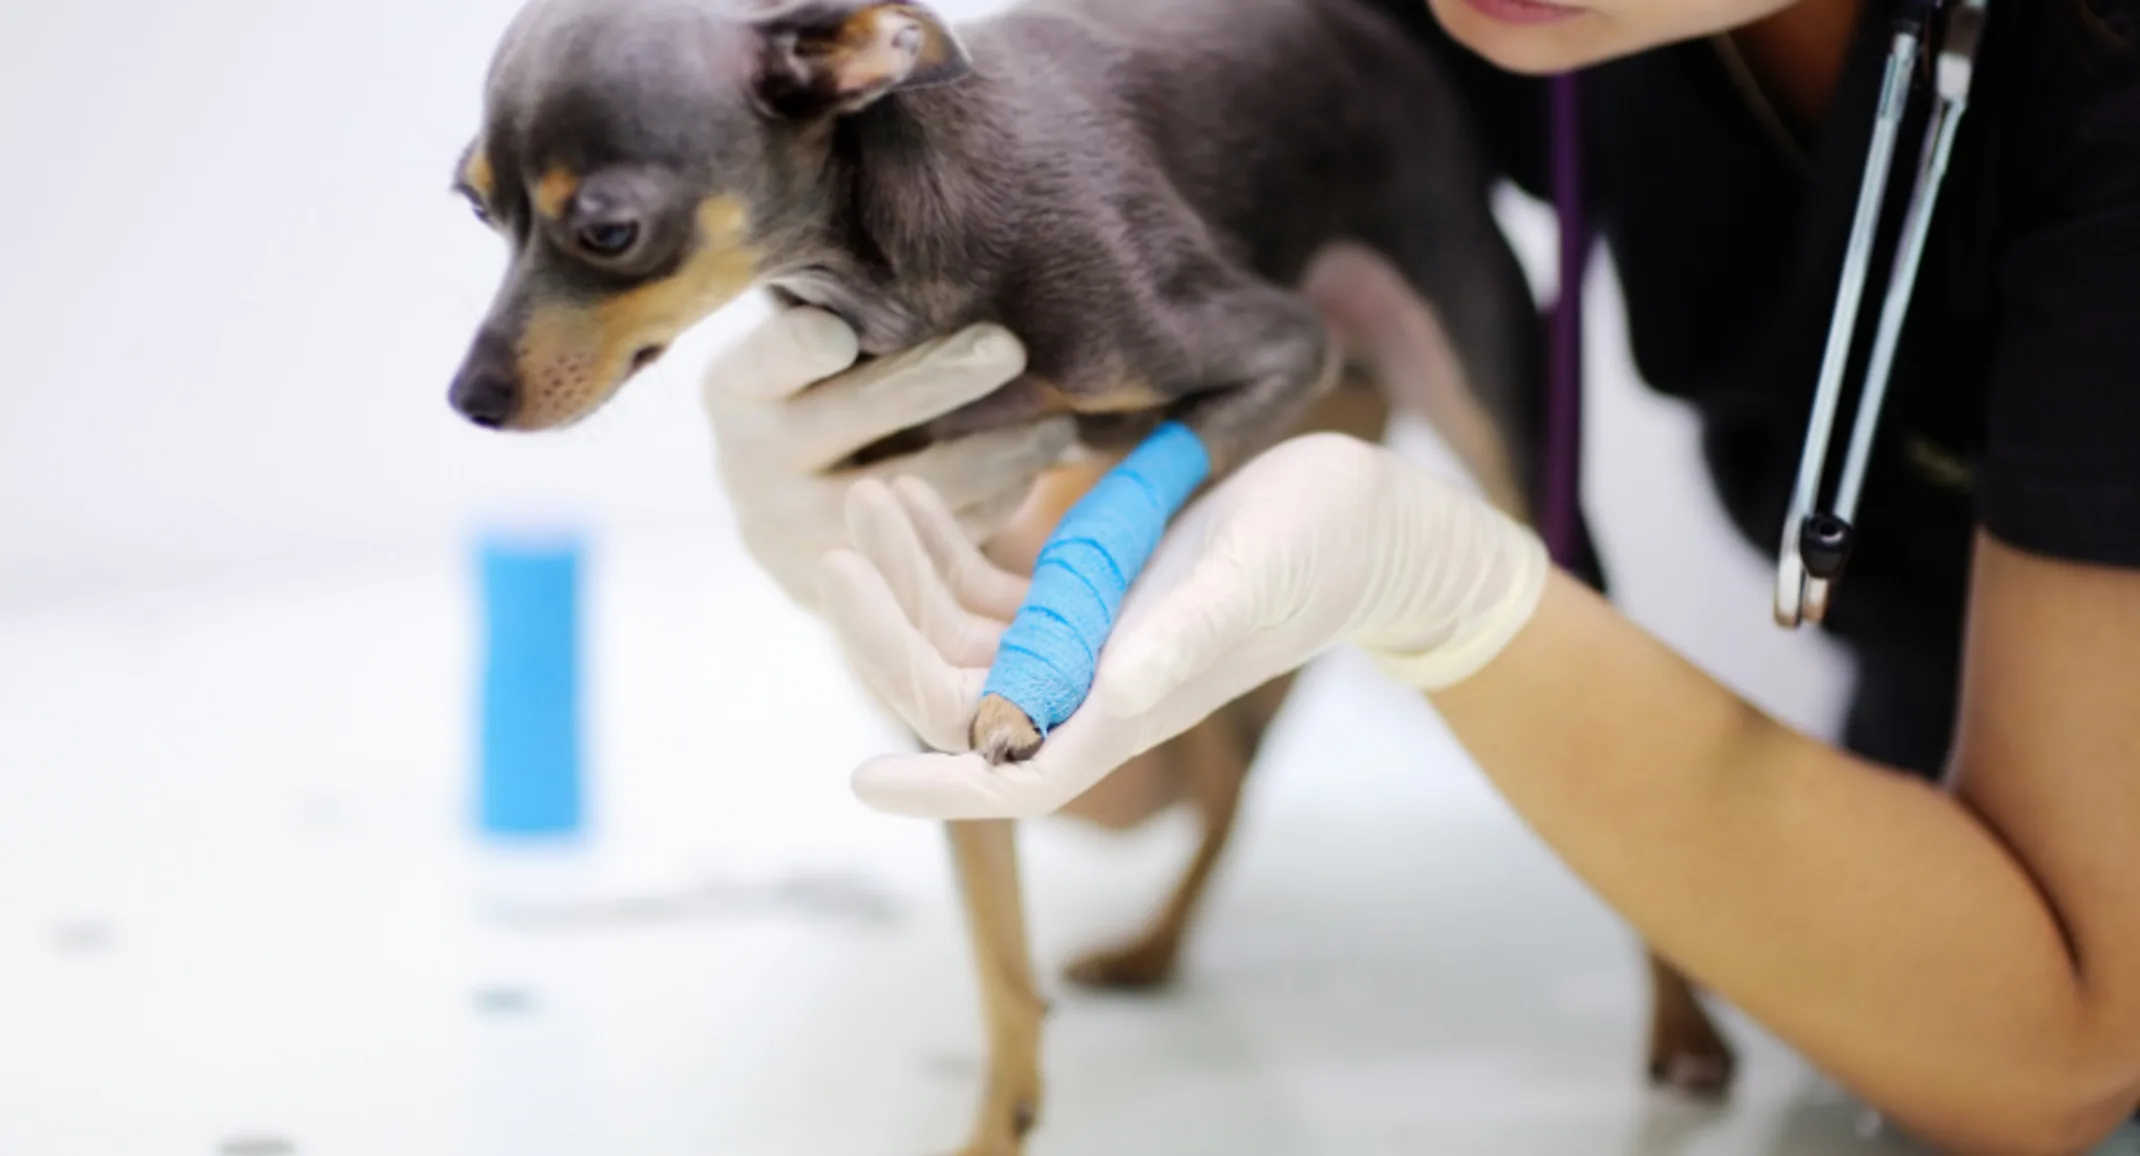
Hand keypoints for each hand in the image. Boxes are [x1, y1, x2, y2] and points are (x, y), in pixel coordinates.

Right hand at [700, 305, 1075, 610]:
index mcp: (735, 390)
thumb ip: (855, 321)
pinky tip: (1034, 475)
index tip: (839, 334)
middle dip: (938, 378)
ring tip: (1060, 426)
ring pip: (910, 489)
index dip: (798, 350)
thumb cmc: (818, 396)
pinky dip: (994, 504)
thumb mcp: (809, 356)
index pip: (767, 361)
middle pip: (854, 415)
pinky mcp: (845, 589)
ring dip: (996, 454)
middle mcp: (750, 464)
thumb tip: (967, 296)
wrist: (786, 508)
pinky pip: (935, 545)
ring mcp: (792, 534)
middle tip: (1008, 346)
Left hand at [818, 432, 1550, 818]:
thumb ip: (1179, 642)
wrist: (1366, 518)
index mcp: (1128, 707)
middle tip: (837, 551)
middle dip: (892, 632)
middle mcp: (1094, 685)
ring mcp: (1088, 638)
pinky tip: (921, 492)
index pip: (1015, 774)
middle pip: (960, 693)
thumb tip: (1110, 698)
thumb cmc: (1319, 552)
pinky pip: (994, 587)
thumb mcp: (1247, 583)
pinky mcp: (1091, 589)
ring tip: (875, 493)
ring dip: (911, 575)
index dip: (938, 789)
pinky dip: (949, 547)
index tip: (859, 784)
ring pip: (965, 634)